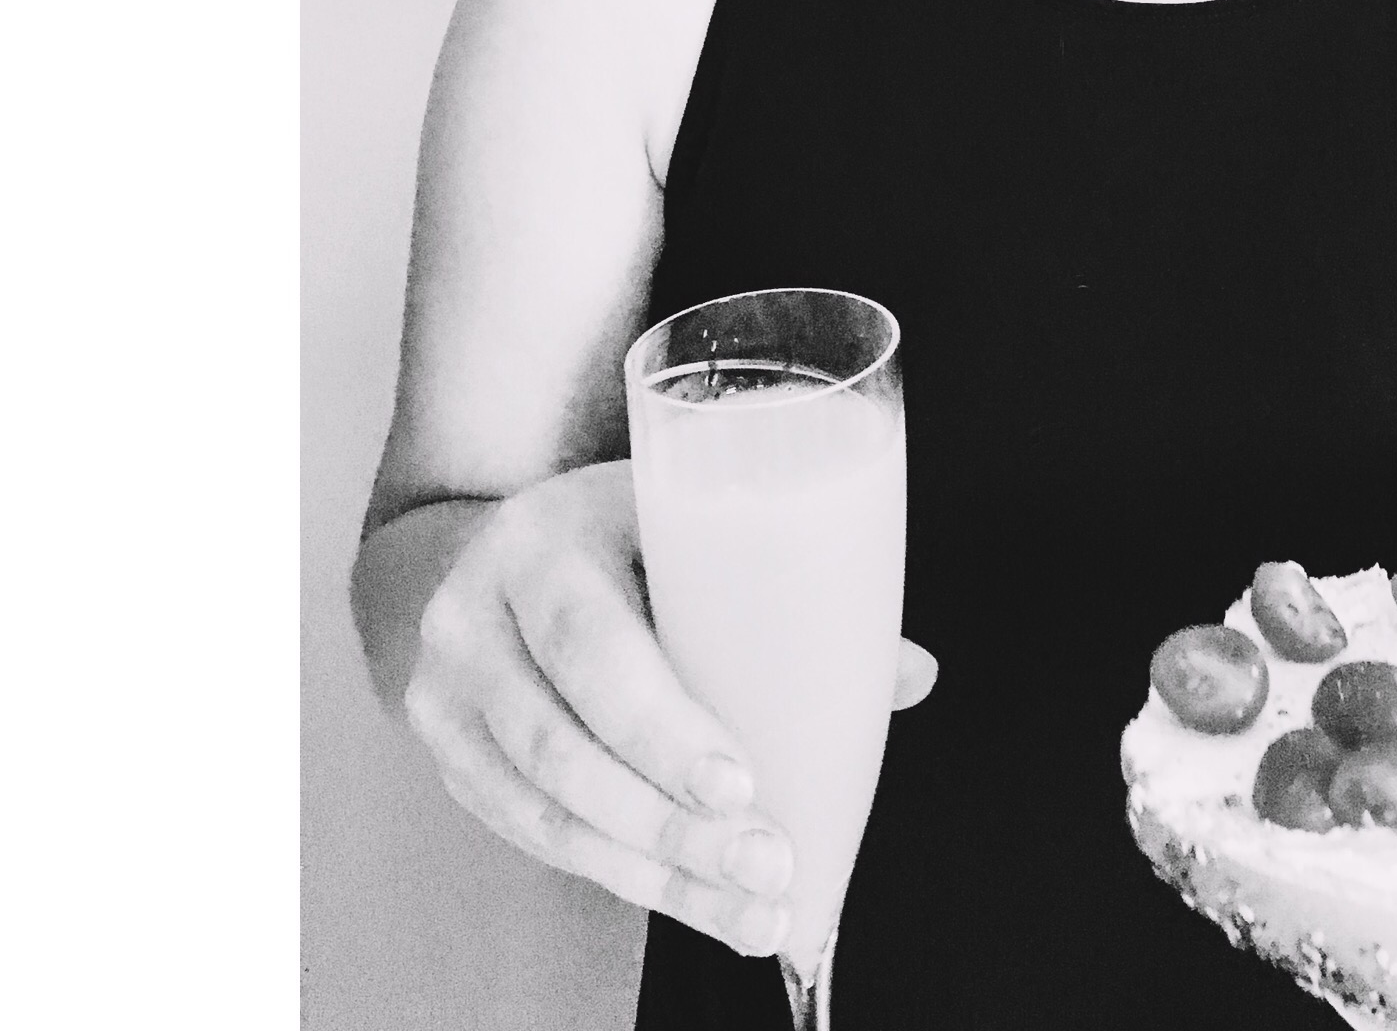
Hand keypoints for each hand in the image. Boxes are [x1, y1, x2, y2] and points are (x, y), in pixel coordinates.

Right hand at [402, 460, 936, 954]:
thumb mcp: (685, 525)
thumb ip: (789, 589)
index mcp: (544, 539)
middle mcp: (477, 616)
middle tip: (771, 864)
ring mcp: (449, 695)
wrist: (476, 553)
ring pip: (551, 811)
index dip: (661, 727)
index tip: (743, 785)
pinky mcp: (451, 760)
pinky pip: (535, 837)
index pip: (592, 644)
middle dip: (676, 824)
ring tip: (753, 908)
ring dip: (659, 872)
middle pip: (568, 747)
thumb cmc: (614, 534)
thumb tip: (912, 674)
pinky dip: (621, 876)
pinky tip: (693, 899)